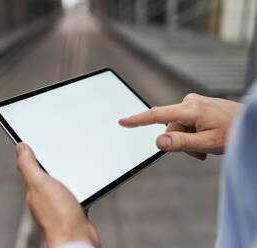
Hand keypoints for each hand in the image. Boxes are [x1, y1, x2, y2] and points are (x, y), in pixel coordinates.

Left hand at [16, 142, 99, 247]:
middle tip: (54, 145)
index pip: (30, 165)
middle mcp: (45, 195)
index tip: (34, 137)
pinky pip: (74, 191)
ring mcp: (59, 201)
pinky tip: (82, 181)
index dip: (32, 150)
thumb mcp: (40, 184)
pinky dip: (77, 184)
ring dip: (64, 172)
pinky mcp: (73, 207)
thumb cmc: (59, 214)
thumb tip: (19, 147)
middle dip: (49, 160)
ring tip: (69, 159)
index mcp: (35, 187)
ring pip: (61, 181)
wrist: (78, 238)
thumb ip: (29, 166)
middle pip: (46, 172)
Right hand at [119, 93, 242, 159]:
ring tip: (207, 145)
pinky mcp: (198, 105)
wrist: (253, 122)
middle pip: (171, 127)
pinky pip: (187, 122)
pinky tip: (207, 136)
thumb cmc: (234, 132)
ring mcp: (194, 102)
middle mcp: (190, 101)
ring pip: (179, 126)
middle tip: (200, 152)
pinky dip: (193, 133)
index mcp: (190, 109)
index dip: (138, 120)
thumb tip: (158, 142)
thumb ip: (181, 143)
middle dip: (181, 141)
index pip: (157, 115)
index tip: (123, 121)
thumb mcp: (208, 143)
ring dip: (189, 139)